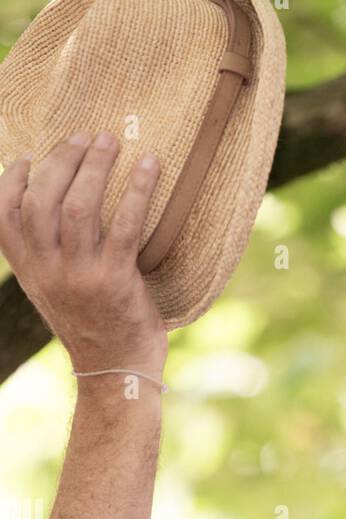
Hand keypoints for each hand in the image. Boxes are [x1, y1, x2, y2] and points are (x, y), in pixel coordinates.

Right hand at [0, 131, 167, 373]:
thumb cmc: (92, 326)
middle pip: (41, 199)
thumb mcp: (54, 292)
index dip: (10, 181)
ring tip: (110, 142)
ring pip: (78, 206)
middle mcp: (48, 272)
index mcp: (29, 271)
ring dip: (95, 166)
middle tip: (85, 136)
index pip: (3, 216)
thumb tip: (48, 210)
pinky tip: (150, 166)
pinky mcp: (116, 282)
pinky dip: (138, 190)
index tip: (25, 157)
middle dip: (62, 159)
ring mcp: (81, 277)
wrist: (116, 373)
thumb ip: (45, 255)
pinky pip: (126, 225)